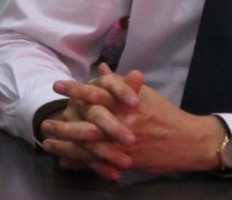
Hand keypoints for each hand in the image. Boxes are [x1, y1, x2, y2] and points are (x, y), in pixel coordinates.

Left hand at [42, 64, 225, 177]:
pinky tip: (65, 162)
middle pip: (88, 123)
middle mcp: (123, 123)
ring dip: (65, 145)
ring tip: (47, 142)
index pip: (98, 93)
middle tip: (45, 122)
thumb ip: (123, 84)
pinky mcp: (123, 161)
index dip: (77, 90)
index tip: (58, 85)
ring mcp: (122, 144)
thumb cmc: (166, 115)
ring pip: (88, 146)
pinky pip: (96, 162)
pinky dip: (79, 162)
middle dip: (64, 122)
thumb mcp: (146, 95)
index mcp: (128, 104)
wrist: (186, 142)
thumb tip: (102, 69)